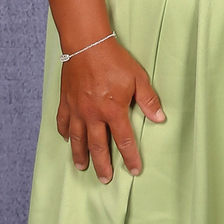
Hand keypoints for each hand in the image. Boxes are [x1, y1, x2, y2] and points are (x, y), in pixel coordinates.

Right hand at [56, 38, 164, 181]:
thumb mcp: (137, 78)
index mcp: (113, 110)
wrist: (87, 44)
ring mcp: (77, 109)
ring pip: (77, 139)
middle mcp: (93, 114)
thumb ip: (148, 100)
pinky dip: (65, 132)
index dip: (130, 157)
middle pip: (98, 147)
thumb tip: (160, 119)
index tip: (134, 170)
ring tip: (82, 167)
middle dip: (102, 165)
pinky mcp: (66, 101)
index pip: (124, 141)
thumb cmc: (114, 60)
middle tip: (104, 179)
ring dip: (80, 155)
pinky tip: (66, 139)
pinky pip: (63, 122)